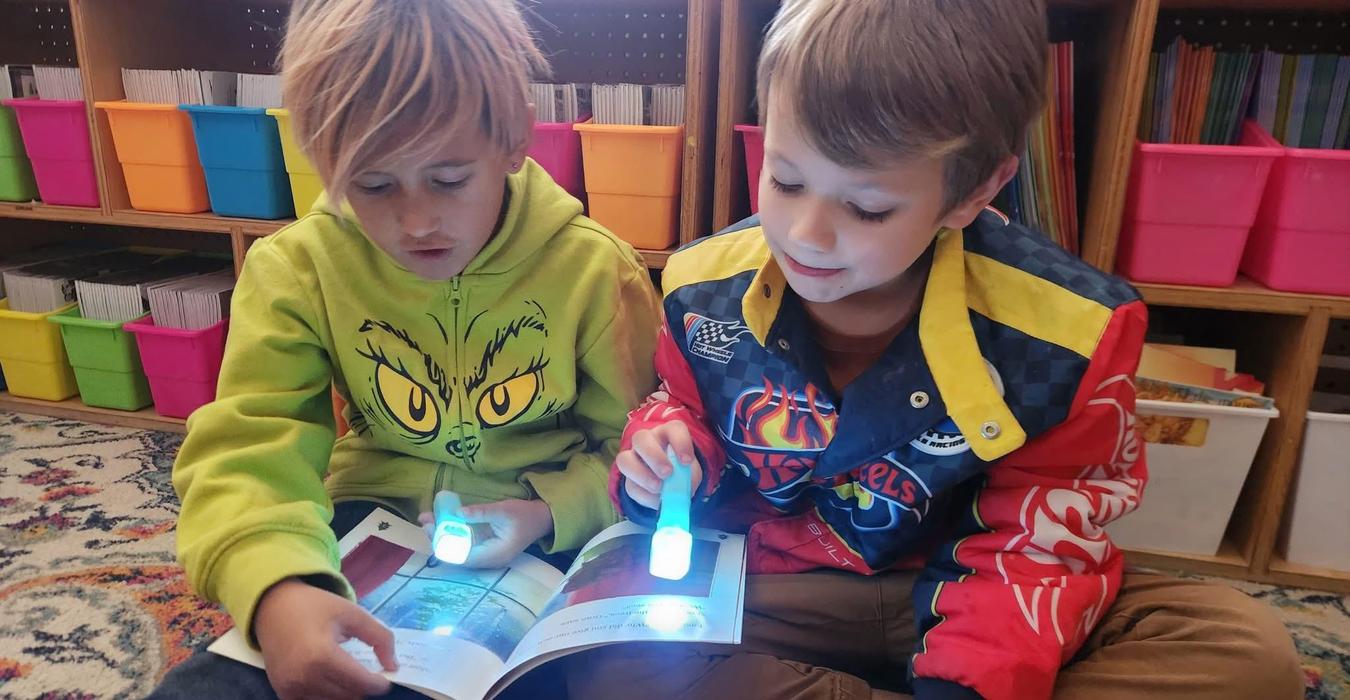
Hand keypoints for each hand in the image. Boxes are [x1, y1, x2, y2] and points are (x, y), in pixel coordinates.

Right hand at [254, 577, 397, 699]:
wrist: (272, 606)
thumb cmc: (315, 607)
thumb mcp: (352, 613)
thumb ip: (379, 637)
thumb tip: (393, 666)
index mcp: (322, 655)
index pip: (361, 683)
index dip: (379, 684)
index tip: (386, 677)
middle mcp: (304, 677)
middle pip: (349, 696)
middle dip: (363, 687)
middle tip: (367, 673)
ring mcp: (290, 688)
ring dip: (346, 692)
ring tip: (348, 673)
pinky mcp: (282, 692)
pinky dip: (327, 696)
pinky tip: (330, 680)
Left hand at [417, 498, 553, 568]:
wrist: (540, 519)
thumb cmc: (525, 515)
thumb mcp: (503, 510)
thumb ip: (481, 513)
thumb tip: (457, 514)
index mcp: (494, 555)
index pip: (462, 556)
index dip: (444, 543)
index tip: (432, 527)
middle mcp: (487, 560)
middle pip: (456, 555)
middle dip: (438, 538)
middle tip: (425, 520)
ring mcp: (485, 556)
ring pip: (457, 550)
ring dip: (442, 535)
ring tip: (428, 518)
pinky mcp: (483, 548)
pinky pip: (463, 544)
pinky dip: (452, 533)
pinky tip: (441, 521)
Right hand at [615, 421, 702, 509]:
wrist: (672, 484)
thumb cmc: (683, 470)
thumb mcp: (692, 472)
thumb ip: (690, 477)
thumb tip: (683, 489)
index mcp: (668, 433)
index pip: (673, 429)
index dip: (680, 443)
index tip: (687, 461)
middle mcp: (647, 441)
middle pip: (641, 438)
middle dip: (654, 456)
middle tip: (667, 473)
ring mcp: (633, 459)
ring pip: (624, 459)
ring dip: (642, 475)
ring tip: (658, 488)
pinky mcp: (628, 480)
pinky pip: (629, 485)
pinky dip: (644, 495)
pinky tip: (657, 500)